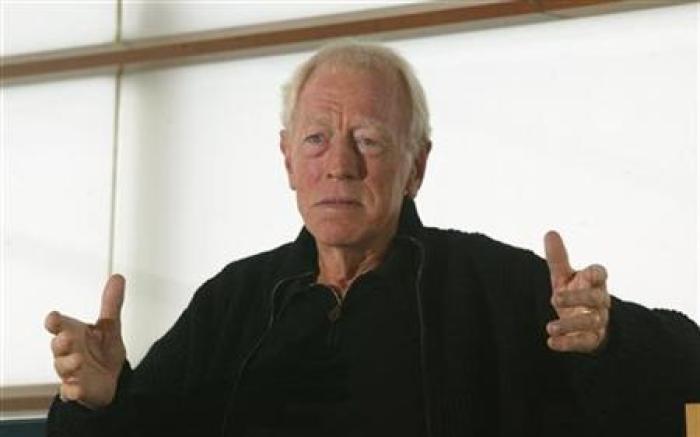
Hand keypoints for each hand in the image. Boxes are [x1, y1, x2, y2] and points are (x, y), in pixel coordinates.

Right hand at [44, 274, 126, 408]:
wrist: (111, 380)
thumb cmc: (102, 351)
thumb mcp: (110, 326)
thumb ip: (112, 303)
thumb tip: (118, 277)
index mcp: (73, 335)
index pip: (58, 326)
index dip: (55, 322)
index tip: (54, 317)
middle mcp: (68, 353)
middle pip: (57, 346)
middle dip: (60, 342)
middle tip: (68, 338)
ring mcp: (72, 372)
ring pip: (63, 368)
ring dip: (68, 364)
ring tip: (78, 360)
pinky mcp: (77, 390)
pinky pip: (70, 392)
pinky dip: (72, 391)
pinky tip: (76, 388)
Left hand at [544, 231, 610, 352]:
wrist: (589, 324)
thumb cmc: (576, 293)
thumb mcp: (565, 276)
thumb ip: (558, 258)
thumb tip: (550, 232)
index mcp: (594, 282)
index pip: (600, 274)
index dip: (594, 274)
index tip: (583, 273)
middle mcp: (600, 301)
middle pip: (596, 298)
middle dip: (578, 298)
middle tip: (554, 298)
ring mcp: (598, 321)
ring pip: (591, 322)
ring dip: (570, 325)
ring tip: (550, 328)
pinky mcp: (593, 339)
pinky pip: (584, 342)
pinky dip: (568, 343)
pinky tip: (551, 342)